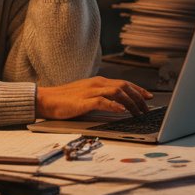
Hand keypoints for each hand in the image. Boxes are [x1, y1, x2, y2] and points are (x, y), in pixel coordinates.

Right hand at [35, 77, 153, 119]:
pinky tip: (122, 110)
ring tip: (138, 112)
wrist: (45, 99)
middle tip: (147, 108)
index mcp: (99, 82)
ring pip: (117, 92)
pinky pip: (102, 101)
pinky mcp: (83, 101)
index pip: (124, 83)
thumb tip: (118, 104)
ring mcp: (90, 91)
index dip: (138, 90)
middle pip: (124, 86)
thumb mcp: (87, 95)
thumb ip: (101, 96)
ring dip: (130, 102)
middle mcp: (97, 83)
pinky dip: (114, 105)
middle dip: (139, 97)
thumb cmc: (65, 100)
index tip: (149, 97)